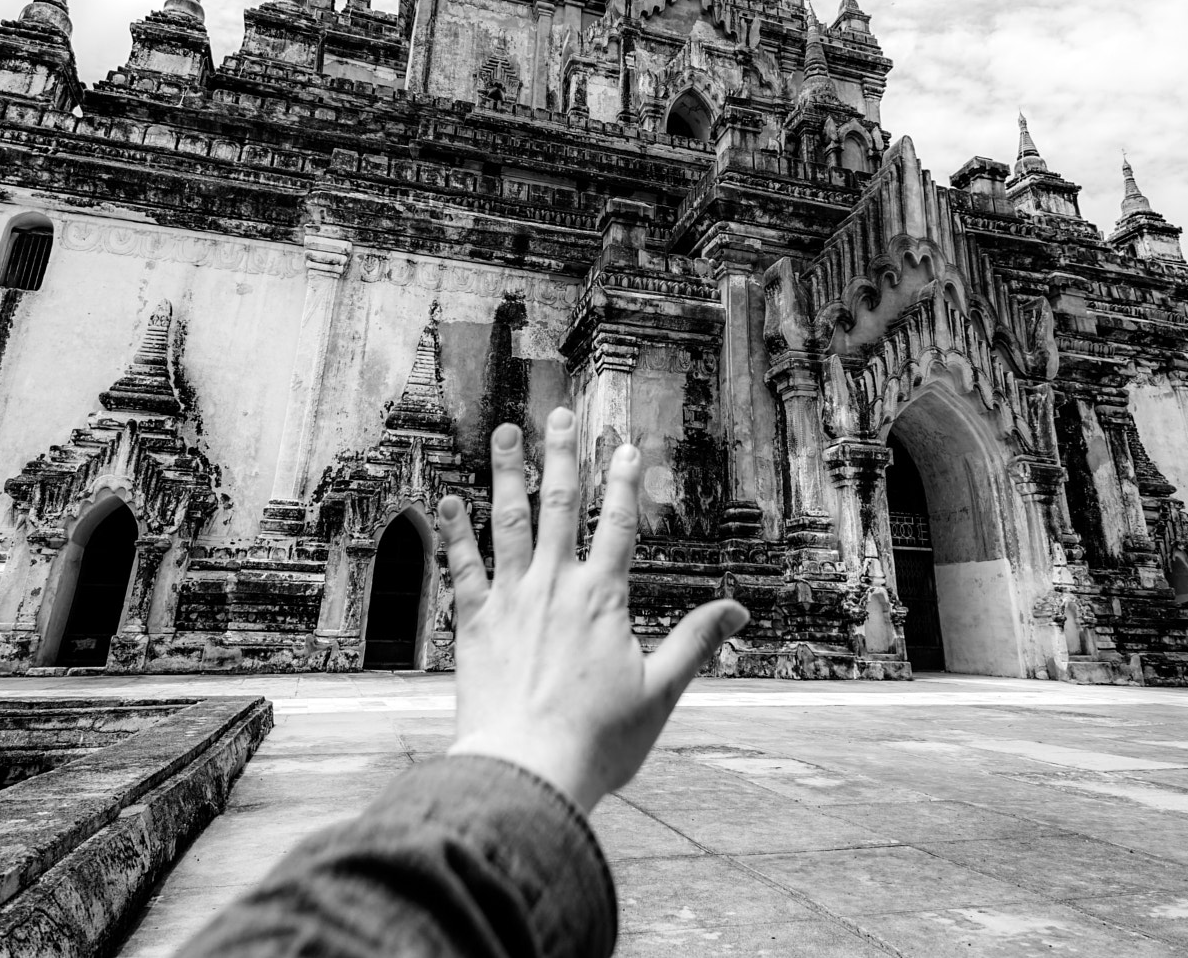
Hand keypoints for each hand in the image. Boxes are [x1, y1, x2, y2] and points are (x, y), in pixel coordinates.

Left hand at [438, 407, 750, 812]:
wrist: (526, 771)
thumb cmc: (596, 742)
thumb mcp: (660, 692)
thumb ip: (696, 643)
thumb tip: (739, 610)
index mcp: (603, 599)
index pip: (618, 526)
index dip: (624, 482)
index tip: (625, 445)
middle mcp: (555, 587)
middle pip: (561, 507)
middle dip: (564, 457)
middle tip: (561, 415)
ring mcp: (510, 601)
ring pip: (509, 522)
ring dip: (509, 474)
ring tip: (507, 434)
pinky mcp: (474, 624)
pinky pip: (463, 567)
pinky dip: (457, 532)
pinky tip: (449, 502)